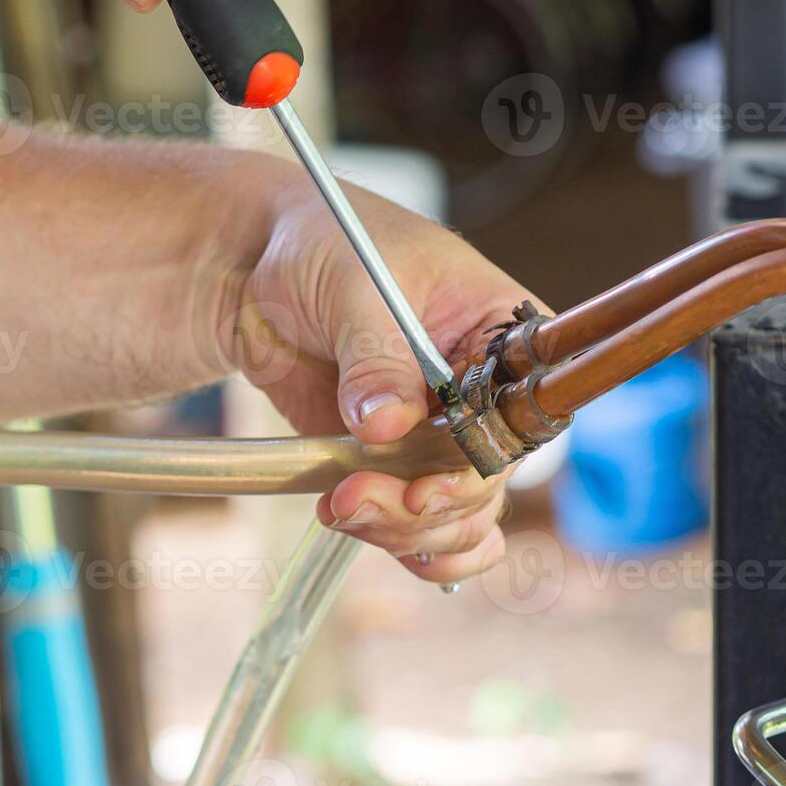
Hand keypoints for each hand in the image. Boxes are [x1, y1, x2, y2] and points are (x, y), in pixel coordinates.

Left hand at [225, 173, 538, 584]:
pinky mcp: (395, 463)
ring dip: (406, 530)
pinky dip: (404, 544)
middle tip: (357, 498)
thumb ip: (375, 357)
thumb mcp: (353, 285)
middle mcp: (487, 395)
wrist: (260, 265)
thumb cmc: (328, 242)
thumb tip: (386, 425)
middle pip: (490, 478)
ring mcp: (441, 435)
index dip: (485, 460)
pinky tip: (370, 537)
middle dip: (428, 505)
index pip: (525, 413)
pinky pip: (422, 523)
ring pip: (459, 513)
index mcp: (503, 336)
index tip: (427, 487)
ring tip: (341, 506)